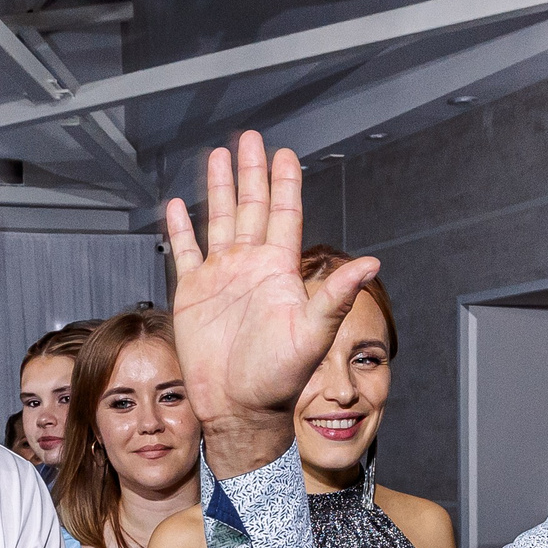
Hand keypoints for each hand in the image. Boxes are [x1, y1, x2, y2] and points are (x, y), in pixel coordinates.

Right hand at [165, 131, 378, 475]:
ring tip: (217, 158)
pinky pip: (185, 253)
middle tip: (250, 139)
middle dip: (251, 173)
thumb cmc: (278, 380)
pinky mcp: (192, 294)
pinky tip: (176, 206)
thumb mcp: (312, 334)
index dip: (285, 184)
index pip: (284, 216)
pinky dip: (180, 229)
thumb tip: (371, 264)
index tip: (284, 154)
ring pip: (219, 221)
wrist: (238, 408)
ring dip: (218, 190)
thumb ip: (335, 296)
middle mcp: (251, 268)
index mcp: (279, 273)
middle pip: (252, 208)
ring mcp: (221, 279)